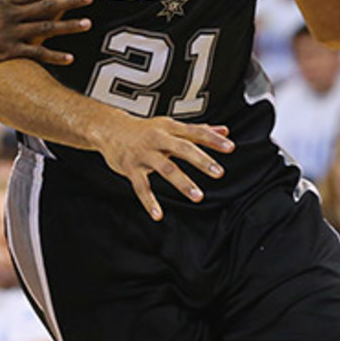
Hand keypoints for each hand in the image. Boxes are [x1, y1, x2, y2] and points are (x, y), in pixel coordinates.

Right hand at [0, 0, 92, 68]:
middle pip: (46, 5)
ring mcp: (10, 32)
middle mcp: (9, 13)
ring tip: (88, 23)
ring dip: (68, 25)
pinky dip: (54, 56)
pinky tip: (70, 58)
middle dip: (70, 0)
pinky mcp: (7, 50)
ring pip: (46, 27)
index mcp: (0, 0)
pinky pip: (36, 53)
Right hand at [95, 116, 234, 219]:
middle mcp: (158, 139)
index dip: (212, 139)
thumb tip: (224, 132)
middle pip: (182, 148)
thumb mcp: (170, 126)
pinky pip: (141, 186)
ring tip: (198, 197)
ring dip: (182, 182)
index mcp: (170, 128)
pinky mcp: (130, 168)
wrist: (109, 129)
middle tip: (219, 172)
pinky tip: (158, 214)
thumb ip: (198, 130)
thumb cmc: (145, 129)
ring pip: (165, 168)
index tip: (230, 147)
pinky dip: (149, 201)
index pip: (195, 131)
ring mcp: (144, 154)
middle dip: (201, 160)